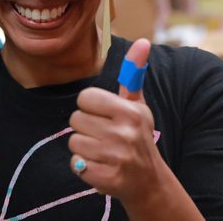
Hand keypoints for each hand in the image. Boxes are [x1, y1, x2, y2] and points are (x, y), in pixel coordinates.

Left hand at [68, 39, 162, 200]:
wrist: (148, 181)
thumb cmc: (137, 136)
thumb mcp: (137, 105)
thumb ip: (133, 74)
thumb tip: (142, 41)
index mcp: (129, 111)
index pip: (84, 98)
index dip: (90, 107)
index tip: (103, 115)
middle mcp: (124, 133)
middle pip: (76, 120)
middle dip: (86, 128)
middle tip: (104, 136)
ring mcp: (116, 157)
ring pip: (73, 142)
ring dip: (83, 148)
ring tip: (102, 151)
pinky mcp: (106, 178)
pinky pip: (75, 164)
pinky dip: (83, 167)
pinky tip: (100, 166)